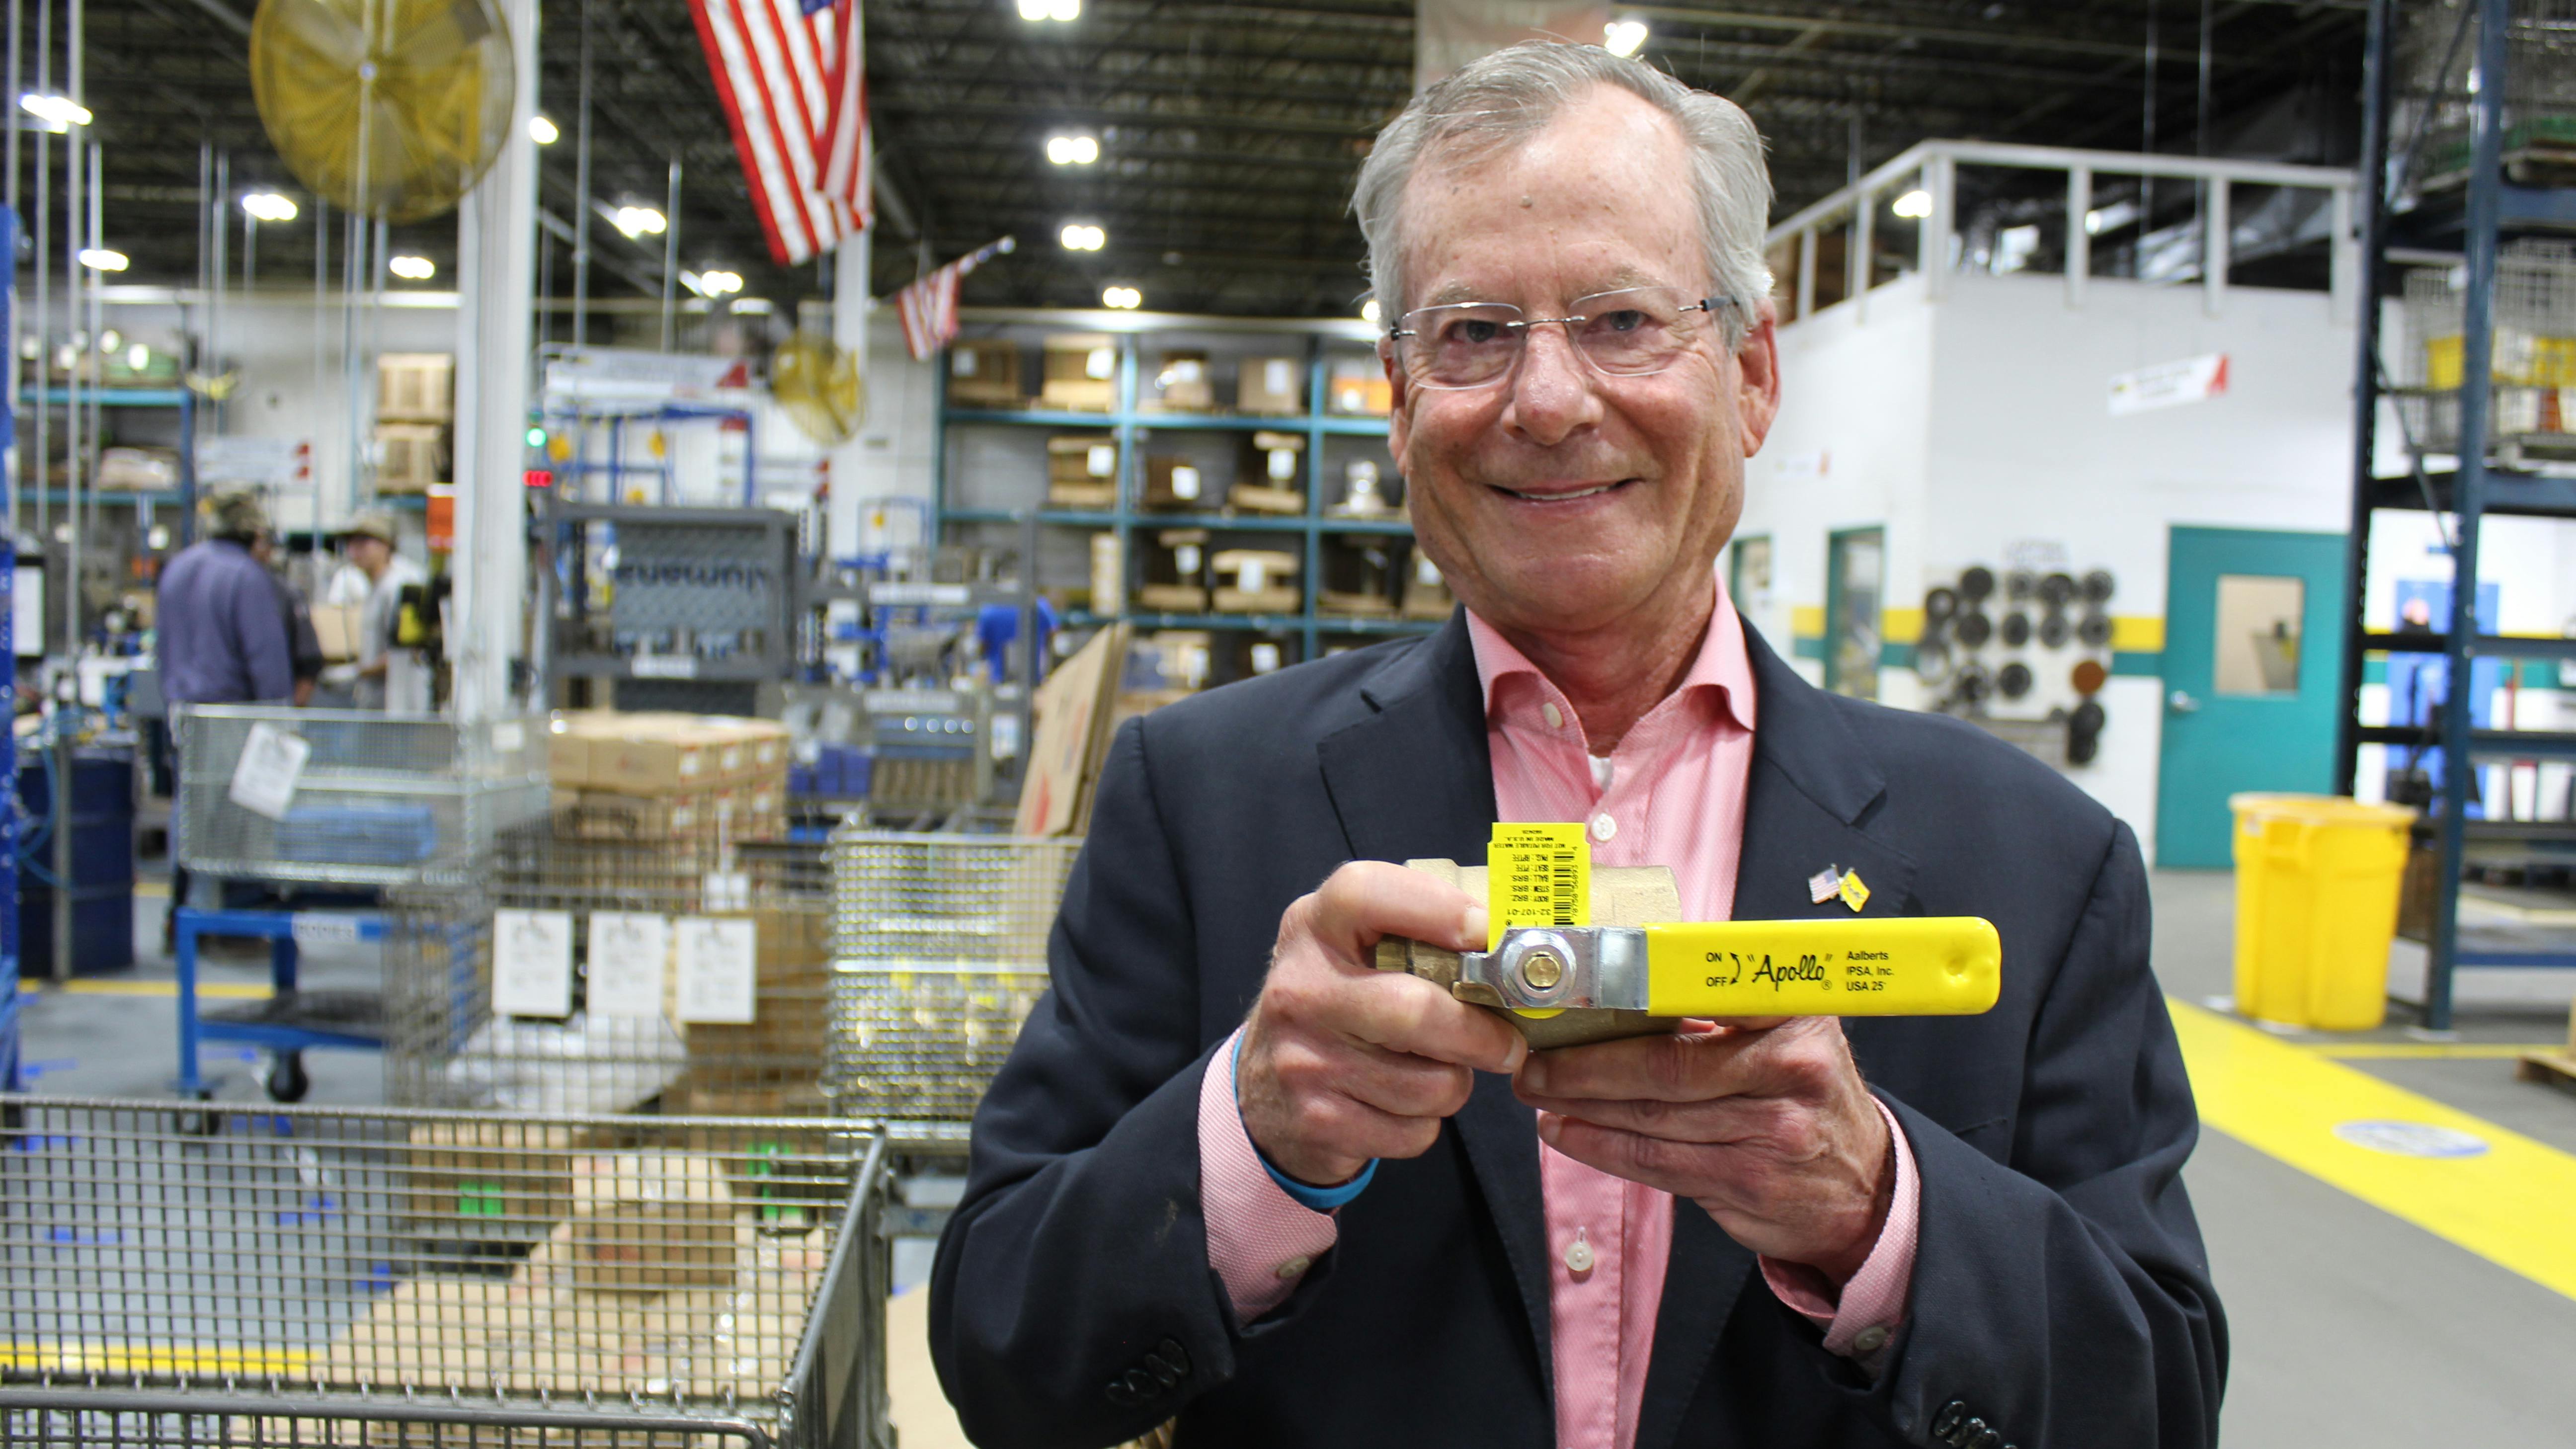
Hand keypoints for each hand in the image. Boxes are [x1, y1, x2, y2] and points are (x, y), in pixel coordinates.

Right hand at [1238, 862, 1529, 1186]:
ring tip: (1437, 1072)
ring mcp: (1302, 1059)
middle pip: (1416, 1009)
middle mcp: (1299, 989)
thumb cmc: (1337, 1009)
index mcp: (1312, 928)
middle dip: (1480, 1034)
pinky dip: (1425, 1125)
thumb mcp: (1352, 954)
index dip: (1434, 908)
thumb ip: (1412, 937)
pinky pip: (1413, 1131)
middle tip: (1507, 1044)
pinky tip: (1402, 1107)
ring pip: (1428, 1084)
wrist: (1264, 1090)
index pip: (1364, 893)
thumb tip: (1513, 942)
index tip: (1486, 931)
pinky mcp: (1317, 1121)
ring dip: (1453, 1085)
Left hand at [1513, 1017, 1893, 1281]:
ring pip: (1652, 1117)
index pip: (1701, 998)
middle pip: (1663, 1066)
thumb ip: (1717, 1006)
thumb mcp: (1785, 1029)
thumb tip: (1615, 980)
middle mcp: (1790, 1069)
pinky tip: (1566, 1132)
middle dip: (1583, 1065)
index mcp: (1793, 1012)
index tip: (1570, 997)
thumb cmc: (1804, 1091)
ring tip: (1537, 1092)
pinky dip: (1602, 1147)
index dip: (1627, 998)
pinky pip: (1658, 1163)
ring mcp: (1773, 1133)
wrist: (1865, 1184)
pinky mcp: (1749, 1184)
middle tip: (1531, 1059)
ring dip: (1581, 1105)